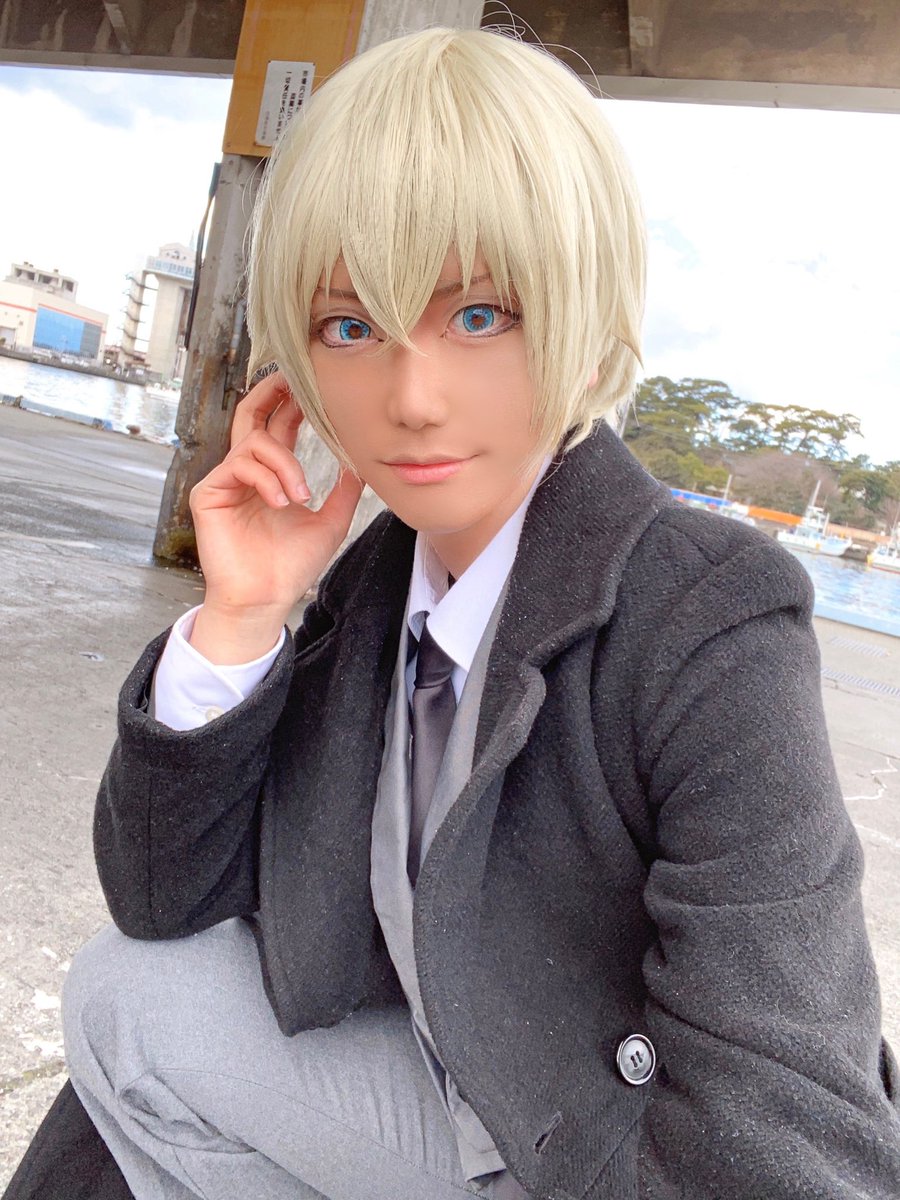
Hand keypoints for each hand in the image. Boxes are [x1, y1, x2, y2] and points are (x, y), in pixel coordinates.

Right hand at [188, 371, 362, 662]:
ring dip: (285, 464)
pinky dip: (267, 479)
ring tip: (300, 496)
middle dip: (272, 393)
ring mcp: (225, 481)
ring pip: (255, 442)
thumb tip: (360, 460)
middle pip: (252, 415)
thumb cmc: (292, 565)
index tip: (313, 385)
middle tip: (293, 376)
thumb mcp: (330, 521)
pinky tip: (282, 501)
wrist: (266, 598)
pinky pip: (241, 465)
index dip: (293, 403)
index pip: (279, 427)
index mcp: (271, 475)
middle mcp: (246, 472)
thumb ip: (343, 489)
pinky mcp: (208, 493)